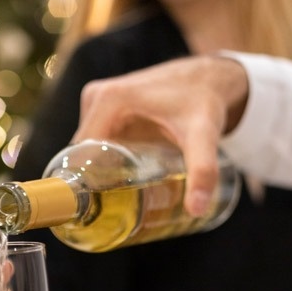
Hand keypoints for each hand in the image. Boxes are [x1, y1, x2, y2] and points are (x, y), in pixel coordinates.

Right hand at [73, 55, 248, 215]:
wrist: (211, 75)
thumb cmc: (205, 101)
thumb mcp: (203, 135)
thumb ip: (202, 169)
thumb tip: (197, 209)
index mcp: (108, 101)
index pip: (80, 155)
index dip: (84, 186)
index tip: (96, 215)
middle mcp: (97, 97)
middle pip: (81, 154)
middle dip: (91, 184)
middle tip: (110, 215)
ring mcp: (99, 100)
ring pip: (87, 149)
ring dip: (95, 174)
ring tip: (113, 203)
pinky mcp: (106, 106)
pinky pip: (95, 139)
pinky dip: (102, 160)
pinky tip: (115, 181)